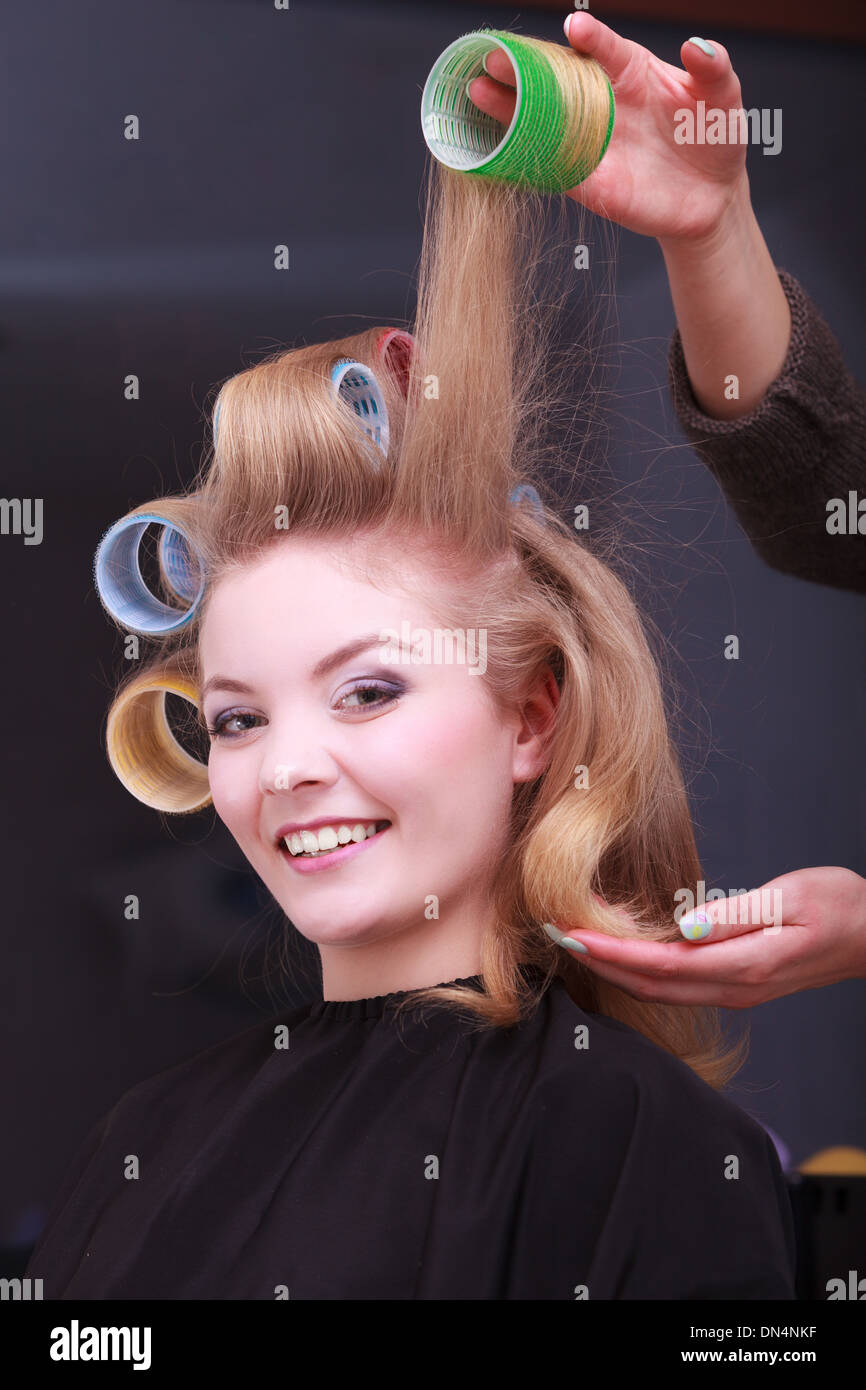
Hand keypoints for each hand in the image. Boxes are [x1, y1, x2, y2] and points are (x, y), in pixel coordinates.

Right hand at [467, 12, 748, 241]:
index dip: (590, 38)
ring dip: (509, 109)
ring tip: (478, 91)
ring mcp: (592, 143)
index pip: (605, 49)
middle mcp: (605, 103)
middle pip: (557, 81)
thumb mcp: (726, 96)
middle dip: (524, 69)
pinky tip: (498, 145)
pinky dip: (524, 157)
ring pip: (543, 121)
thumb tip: (696, 44)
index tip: (575, 29)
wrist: (711, 201)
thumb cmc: (715, 139)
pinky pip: (550, 167)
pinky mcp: (587, 182)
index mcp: (632, 72)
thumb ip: (714, 66)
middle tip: (495, 58)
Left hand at [551, 868, 865, 1007]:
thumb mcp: (793, 899)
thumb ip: (739, 914)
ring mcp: (734, 990)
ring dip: (614, 968)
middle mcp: (733, 987)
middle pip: (649, 985)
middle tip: (555, 934)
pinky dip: (640, 970)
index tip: (571, 934)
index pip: (660, 966)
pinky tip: (622, 950)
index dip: (610, 953)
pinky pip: (676, 984)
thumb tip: (688, 928)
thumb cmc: (840, 907)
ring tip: (577, 939)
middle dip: (598, 963)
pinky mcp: (736, 983)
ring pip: (659, 989)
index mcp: (744, 965)